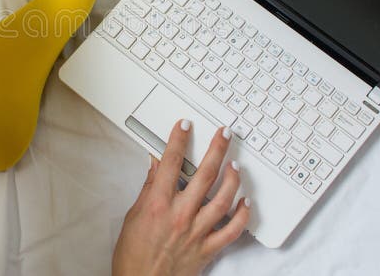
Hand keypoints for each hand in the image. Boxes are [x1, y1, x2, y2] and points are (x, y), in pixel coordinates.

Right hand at [112, 120, 249, 275]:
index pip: (170, 162)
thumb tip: (156, 166)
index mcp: (158, 204)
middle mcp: (180, 214)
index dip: (178, 139)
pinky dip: (242, 214)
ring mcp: (197, 231)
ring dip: (232, 177)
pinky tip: (245, 201)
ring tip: (235, 164)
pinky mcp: (208, 248)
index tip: (185, 125)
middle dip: (217, 149)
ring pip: (223, 198)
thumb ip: (148, 188)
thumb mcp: (133, 216)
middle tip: (224, 134)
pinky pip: (232, 229)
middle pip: (205, 174)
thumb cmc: (133, 255)